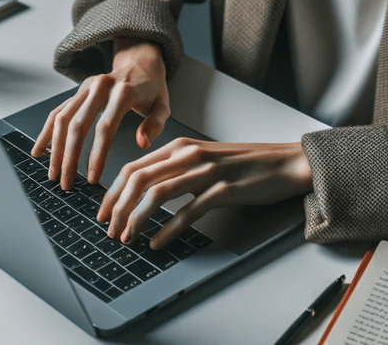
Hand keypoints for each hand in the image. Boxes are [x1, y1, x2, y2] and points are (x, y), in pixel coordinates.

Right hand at [31, 36, 169, 189]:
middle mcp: (100, 86)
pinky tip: (39, 151)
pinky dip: (46, 132)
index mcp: (123, 91)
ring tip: (53, 174)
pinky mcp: (79, 91)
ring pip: (63, 118)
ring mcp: (86, 87)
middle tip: (66, 183)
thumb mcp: (164, 104)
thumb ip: (155, 124)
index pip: (105, 127)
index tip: (92, 178)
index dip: (96, 155)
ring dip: (55, 148)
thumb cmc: (153, 88)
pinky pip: (58, 111)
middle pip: (78, 124)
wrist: (140, 62)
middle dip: (69, 157)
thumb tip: (141, 143)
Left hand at [96, 138, 313, 248]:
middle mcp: (190, 154)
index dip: (113, 192)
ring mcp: (207, 170)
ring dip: (137, 218)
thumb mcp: (204, 158)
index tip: (102, 212)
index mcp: (182, 146)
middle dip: (117, 207)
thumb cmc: (245, 163)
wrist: (285, 163)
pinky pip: (189, 211)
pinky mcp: (224, 188)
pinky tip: (157, 242)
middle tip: (109, 230)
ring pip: (158, 193)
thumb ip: (176, 168)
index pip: (134, 167)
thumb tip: (145, 190)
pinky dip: (168, 229)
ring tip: (127, 237)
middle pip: (139, 179)